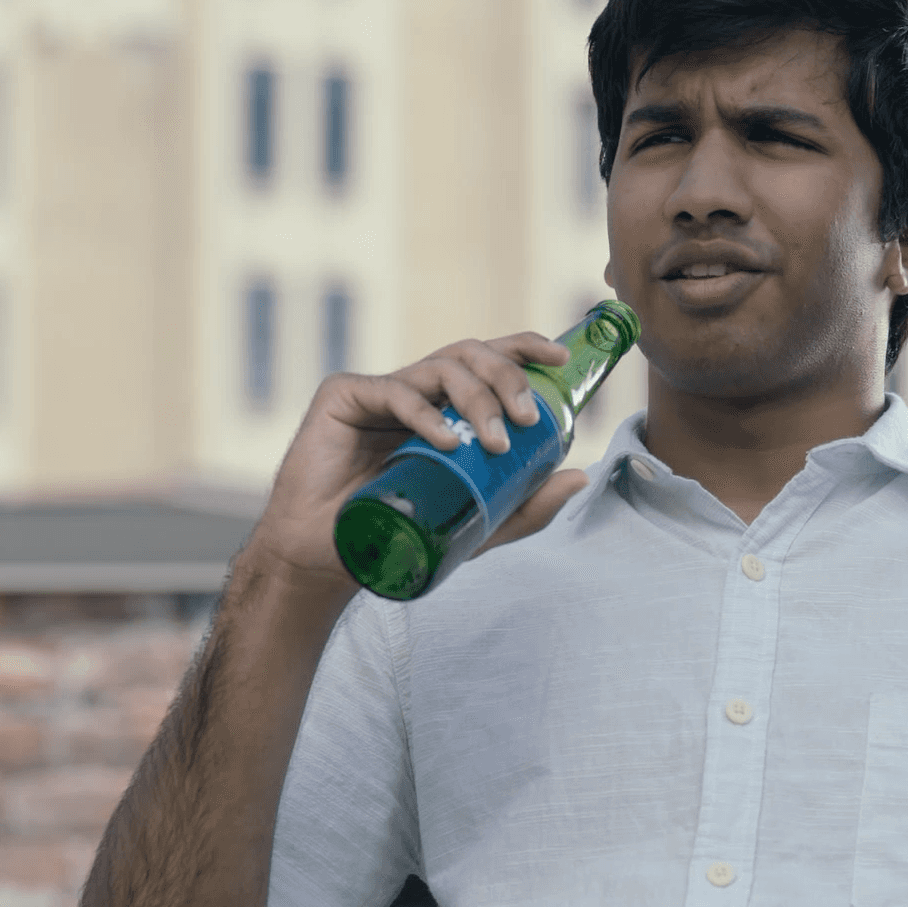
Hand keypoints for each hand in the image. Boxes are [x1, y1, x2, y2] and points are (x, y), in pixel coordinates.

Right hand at [241, 332, 590, 598]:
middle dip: (507, 377)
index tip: (559, 357)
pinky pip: (394, 392)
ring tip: (494, 440)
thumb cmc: (398, 534)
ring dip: (478, 396)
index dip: (524, 347)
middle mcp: (416, 391)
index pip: (489, 361)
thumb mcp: (477, 524)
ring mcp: (381, 391)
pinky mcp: (345, 396)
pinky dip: (426, 414)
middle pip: (471, 356)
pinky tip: (447, 443)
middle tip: (527, 417)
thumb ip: (526, 504)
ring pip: (441, 366)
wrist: (327, 559)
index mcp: (445, 407)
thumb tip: (580, 475)